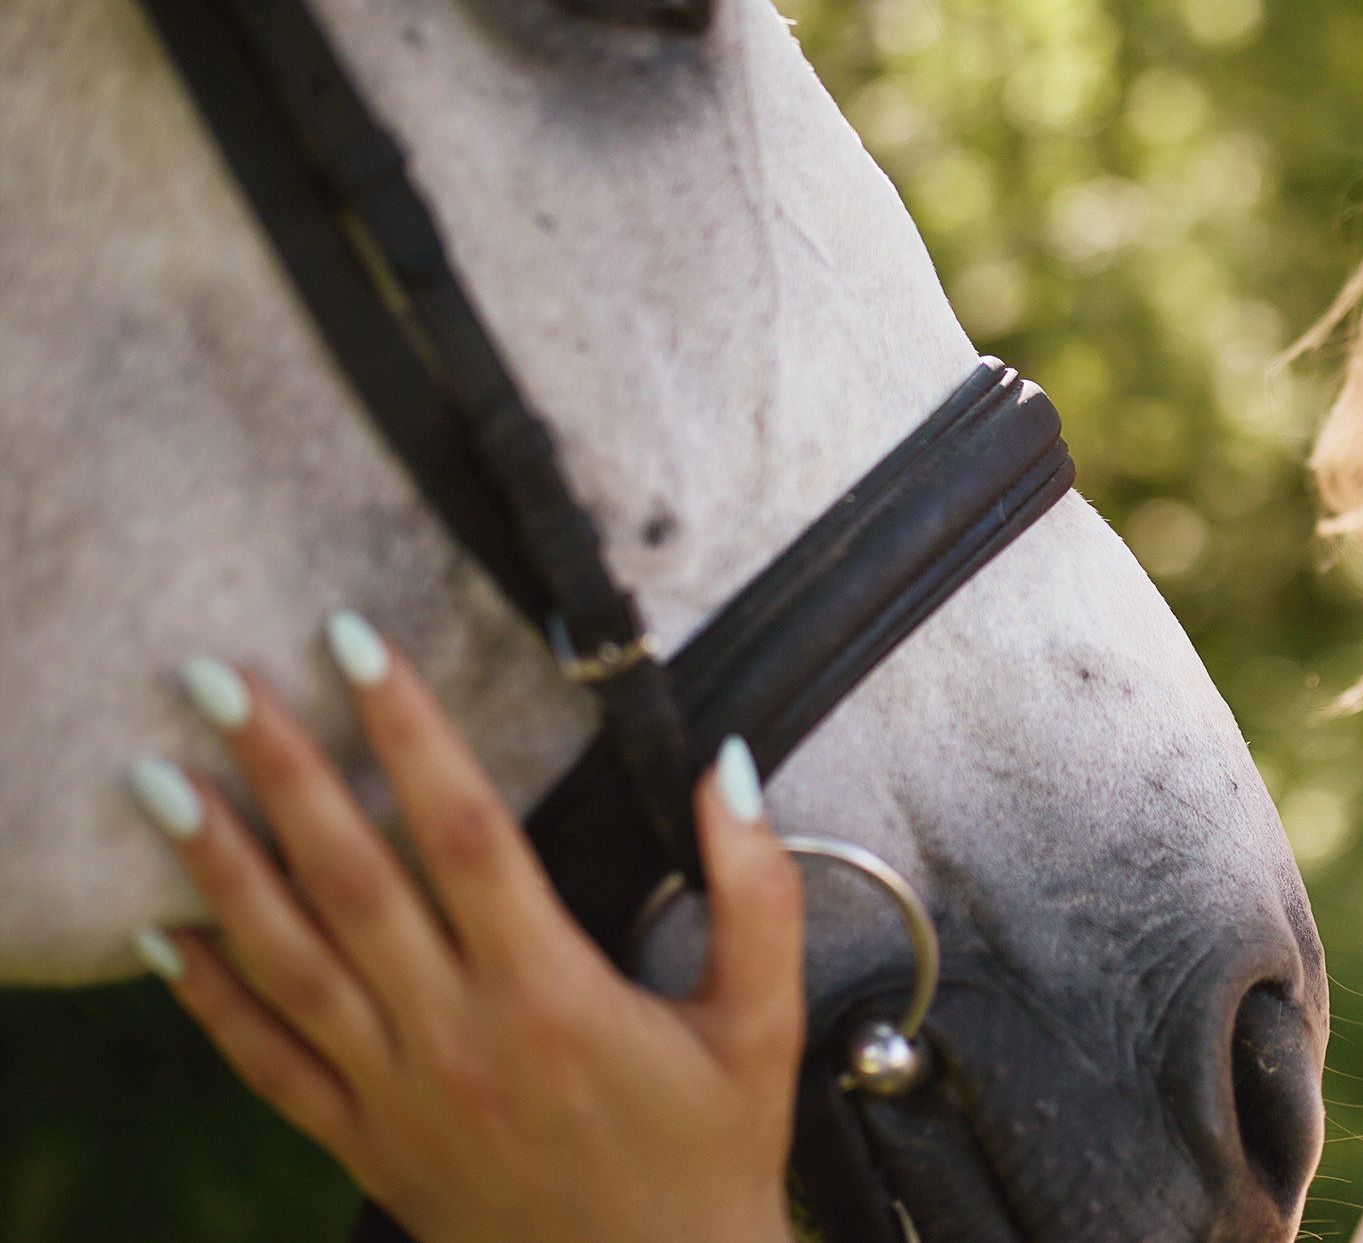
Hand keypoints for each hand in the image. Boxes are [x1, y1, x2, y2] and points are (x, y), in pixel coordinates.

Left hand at [123, 611, 803, 1242]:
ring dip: (217, 866)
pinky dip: (210, 1001)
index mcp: (550, 995)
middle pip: (349, 880)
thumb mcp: (763, 1024)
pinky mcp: (367, 1144)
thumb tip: (729, 769)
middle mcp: (455, 1038)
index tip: (356, 644)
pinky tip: (164, 937)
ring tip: (161, 780)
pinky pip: (269, 1066)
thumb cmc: (711, 1156)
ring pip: (288, 963)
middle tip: (217, 680)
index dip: (407, 730)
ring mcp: (398, 1096)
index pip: (462, 831)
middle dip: (280, 771)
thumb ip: (756, 890)